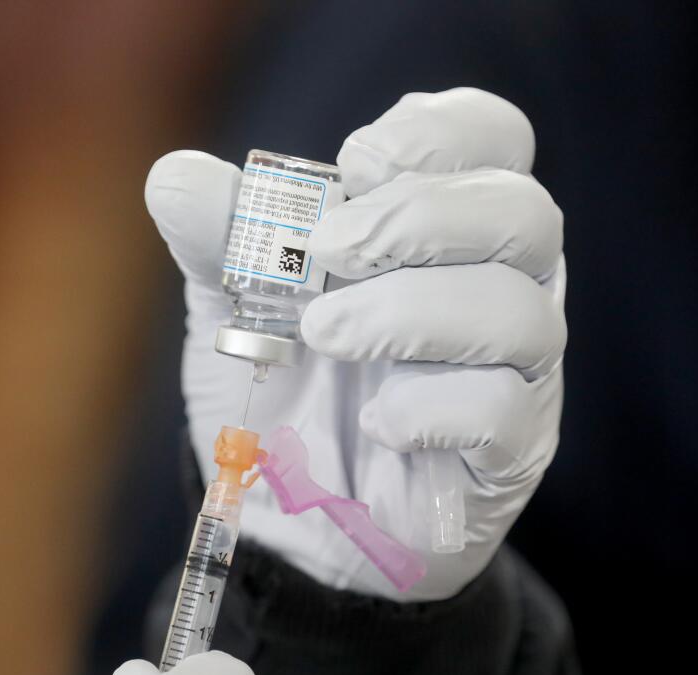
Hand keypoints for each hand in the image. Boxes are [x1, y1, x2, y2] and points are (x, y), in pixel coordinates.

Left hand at [145, 88, 564, 601]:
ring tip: (324, 336)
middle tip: (326, 255)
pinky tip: (374, 422)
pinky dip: (429, 408)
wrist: (292, 518)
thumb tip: (173, 176)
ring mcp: (518, 372)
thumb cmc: (285, 393)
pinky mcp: (511, 451)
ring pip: (519, 314)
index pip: (495, 140)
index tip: (356, 166)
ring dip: (409, 313)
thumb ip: (222, 240)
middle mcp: (500, 286)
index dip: (439, 134)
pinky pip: (504, 410)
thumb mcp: (241, 309)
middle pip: (524, 215)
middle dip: (419, 220)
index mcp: (447, 229)